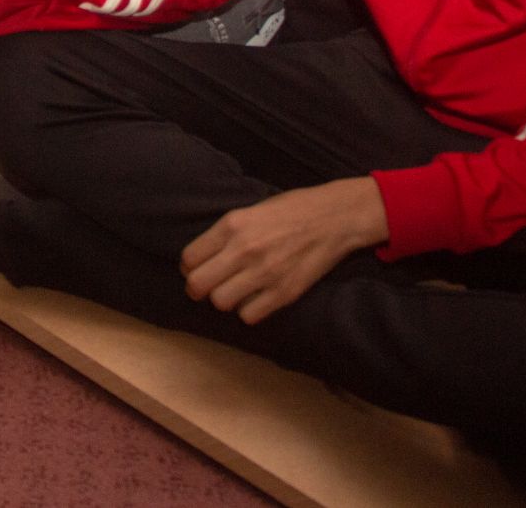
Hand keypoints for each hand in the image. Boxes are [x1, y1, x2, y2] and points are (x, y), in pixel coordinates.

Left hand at [181, 177, 388, 325]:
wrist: (336, 217)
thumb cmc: (293, 209)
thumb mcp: (252, 209)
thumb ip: (227, 233)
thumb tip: (204, 256)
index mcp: (232, 224)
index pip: (189, 258)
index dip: (189, 266)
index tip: (197, 268)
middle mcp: (244, 249)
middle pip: (197, 285)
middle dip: (197, 288)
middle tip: (207, 286)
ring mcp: (264, 273)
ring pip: (220, 302)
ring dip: (224, 299)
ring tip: (234, 290)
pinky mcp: (284, 292)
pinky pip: (249, 315)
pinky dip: (248, 310)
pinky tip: (255, 298)